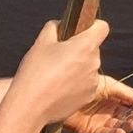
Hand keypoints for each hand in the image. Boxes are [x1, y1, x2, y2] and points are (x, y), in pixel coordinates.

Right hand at [16, 14, 110, 128]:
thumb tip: (61, 25)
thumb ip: (55, 27)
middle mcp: (94, 63)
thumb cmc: (35, 72)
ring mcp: (93, 82)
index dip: (92, 25)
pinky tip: (59, 87)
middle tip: (59, 56)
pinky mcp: (88, 97)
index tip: (81, 29)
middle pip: (92, 48)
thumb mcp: (41, 41)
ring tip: (56, 74)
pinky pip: (86, 84)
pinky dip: (76, 83)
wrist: (30, 107)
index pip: (102, 27)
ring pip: (89, 67)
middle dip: (79, 49)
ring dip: (78, 67)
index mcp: (85, 46)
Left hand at [57, 76, 132, 132]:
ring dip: (128, 124)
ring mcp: (100, 120)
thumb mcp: (108, 85)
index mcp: (112, 96)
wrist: (58, 92)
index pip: (132, 101)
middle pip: (128, 114)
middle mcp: (108, 109)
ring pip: (119, 125)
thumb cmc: (82, 83)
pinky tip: (121, 132)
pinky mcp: (91, 131)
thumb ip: (127, 93)